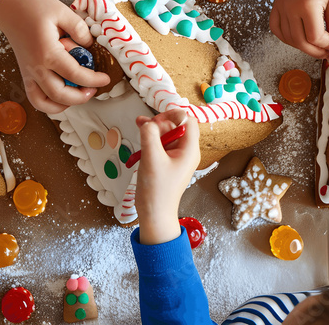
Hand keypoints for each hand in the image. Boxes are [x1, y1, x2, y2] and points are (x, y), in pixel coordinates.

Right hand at [0, 0, 111, 113]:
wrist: (9, 7)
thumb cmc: (35, 7)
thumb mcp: (62, 12)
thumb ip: (80, 30)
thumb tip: (90, 46)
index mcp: (48, 52)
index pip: (75, 74)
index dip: (94, 80)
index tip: (105, 78)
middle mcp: (36, 68)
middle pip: (60, 95)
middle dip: (81, 97)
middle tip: (94, 88)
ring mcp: (28, 73)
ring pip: (44, 103)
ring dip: (64, 104)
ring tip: (77, 94)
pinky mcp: (25, 74)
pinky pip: (35, 98)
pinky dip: (48, 104)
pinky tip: (62, 96)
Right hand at [134, 110, 200, 244]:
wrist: (155, 214)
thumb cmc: (157, 190)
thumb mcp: (152, 158)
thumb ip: (150, 135)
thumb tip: (148, 122)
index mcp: (189, 150)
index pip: (188, 121)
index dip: (173, 115)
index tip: (156, 120)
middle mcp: (186, 152)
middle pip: (177, 125)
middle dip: (160, 122)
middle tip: (145, 126)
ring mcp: (177, 157)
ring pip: (168, 134)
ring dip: (154, 129)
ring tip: (139, 125)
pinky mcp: (167, 162)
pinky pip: (162, 144)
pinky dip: (152, 139)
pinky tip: (141, 135)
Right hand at [274, 0, 328, 57]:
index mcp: (308, 6)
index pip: (315, 37)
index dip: (327, 45)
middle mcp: (291, 8)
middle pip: (300, 42)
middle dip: (316, 51)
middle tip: (328, 52)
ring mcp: (281, 7)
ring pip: (288, 38)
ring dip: (302, 47)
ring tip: (316, 47)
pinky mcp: (277, 5)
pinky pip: (276, 28)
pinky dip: (285, 37)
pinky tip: (297, 39)